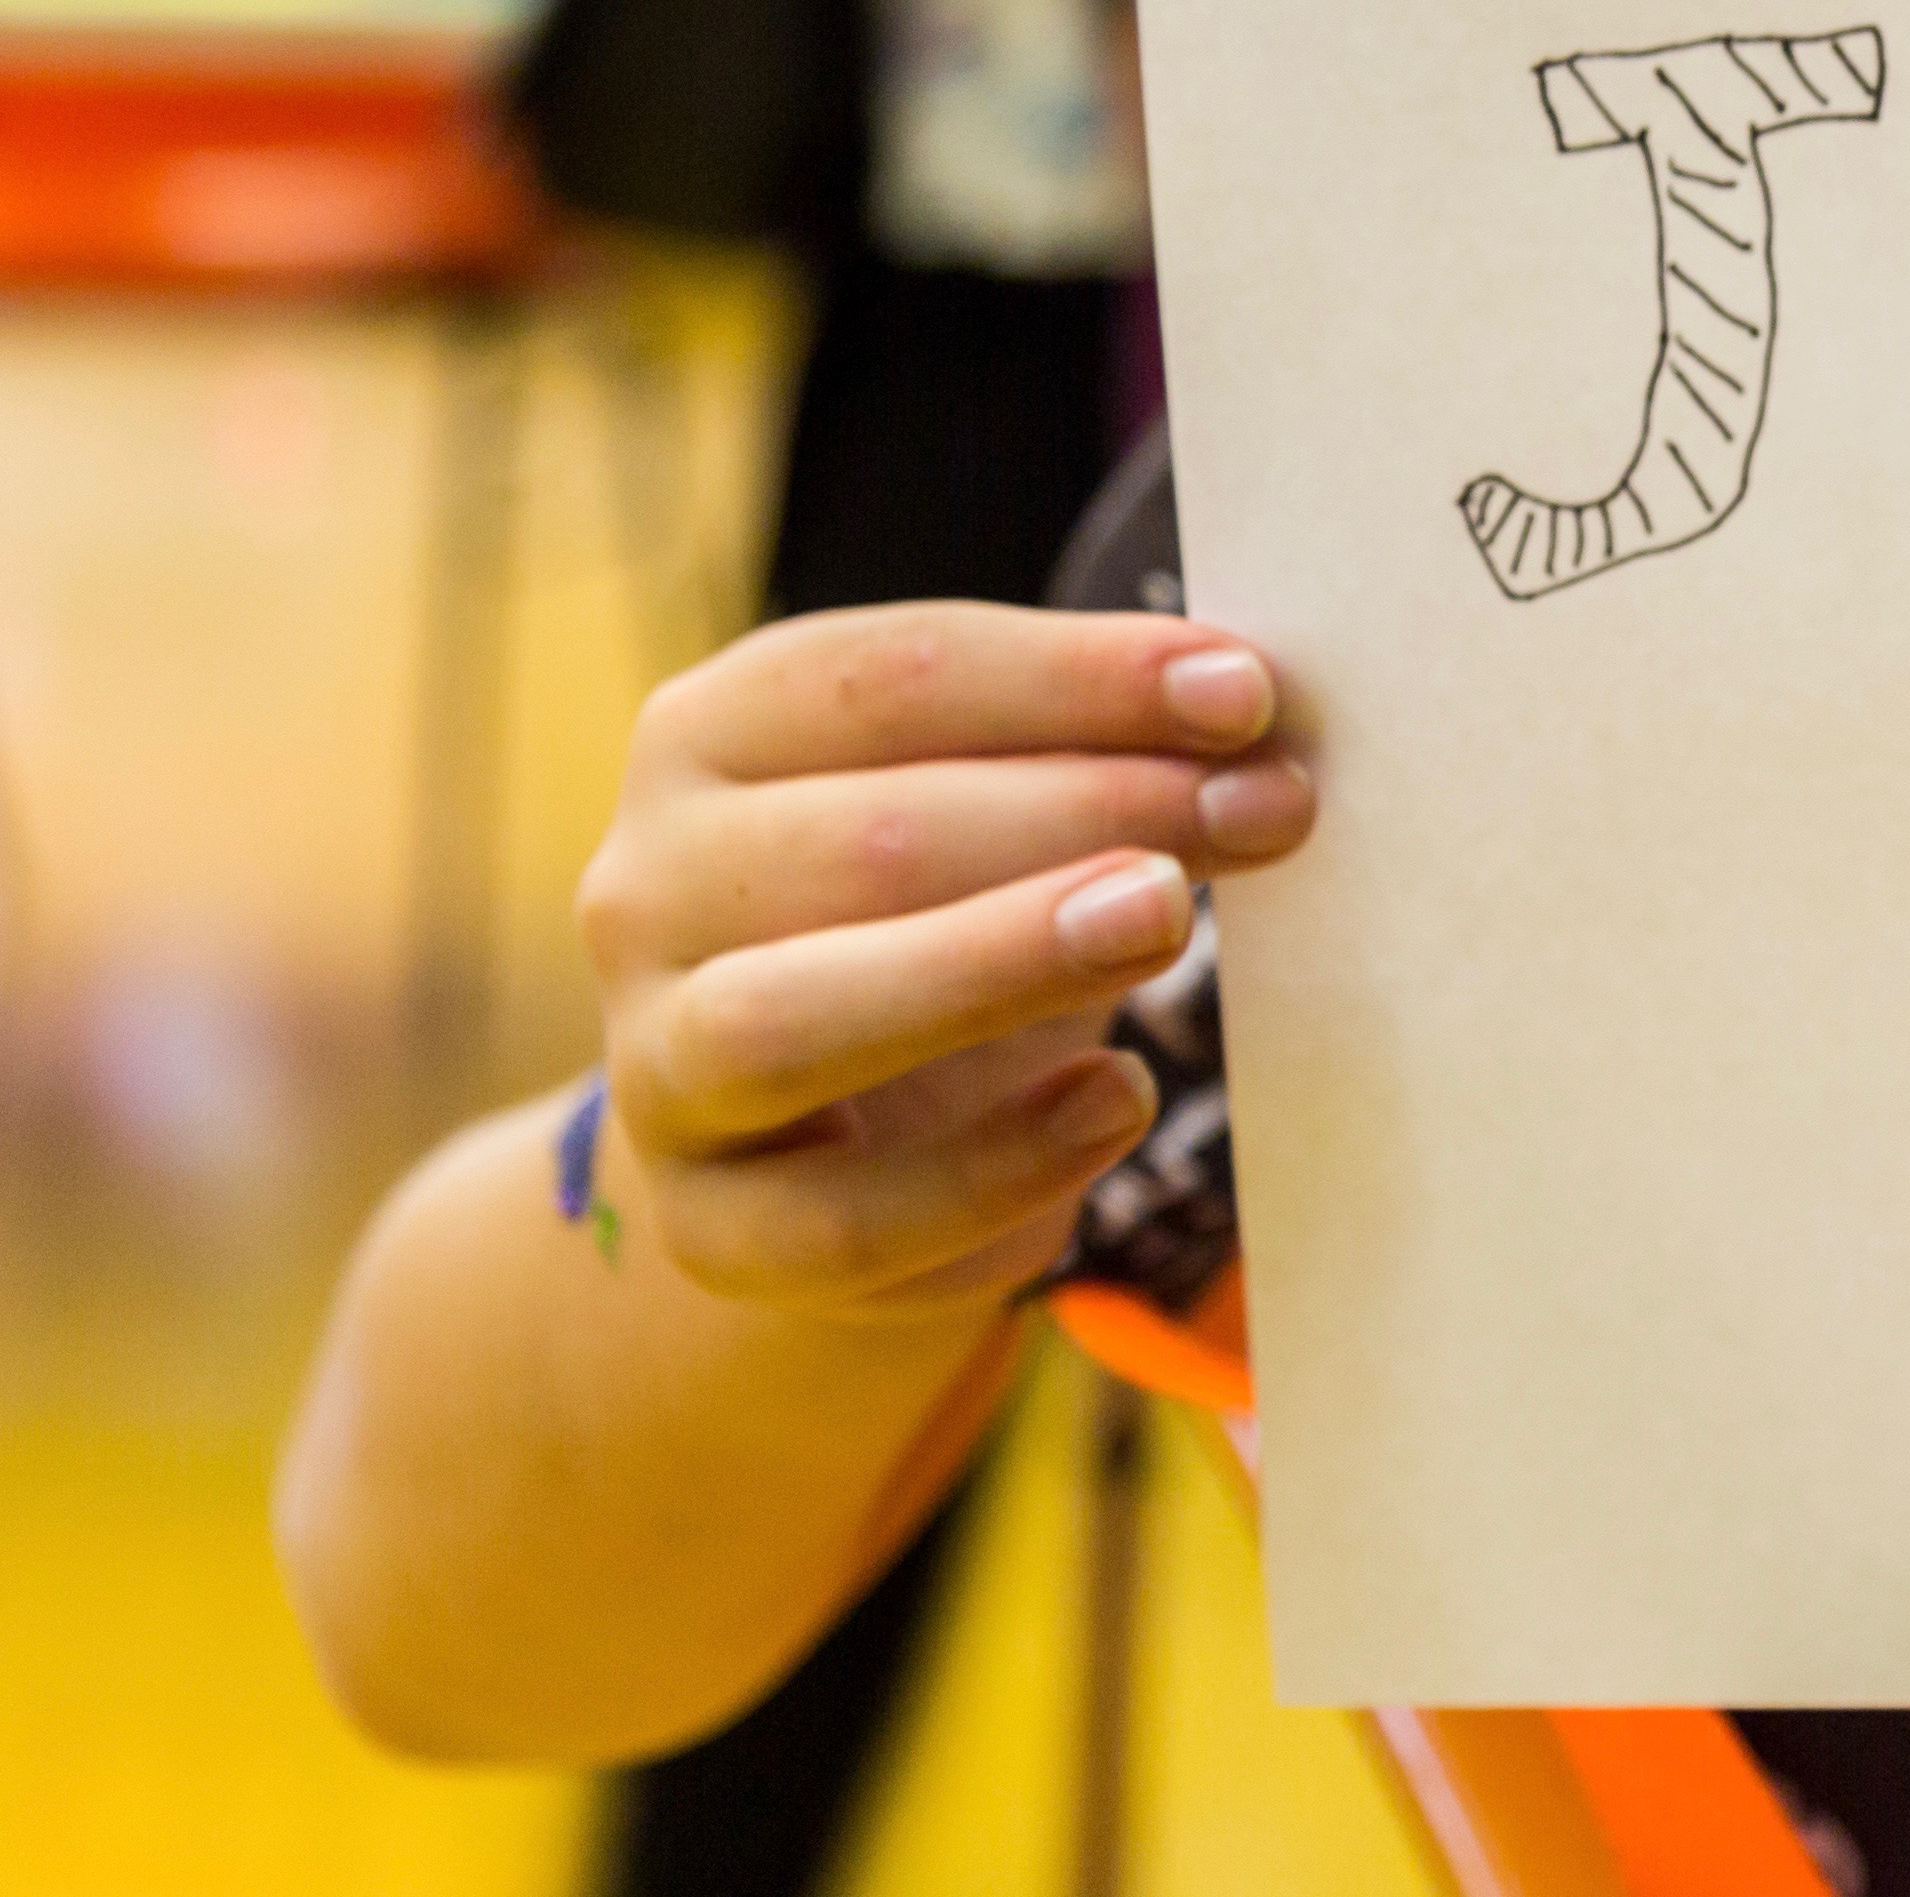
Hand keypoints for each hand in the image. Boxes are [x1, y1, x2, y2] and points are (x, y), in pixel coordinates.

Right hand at [578, 603, 1315, 1317]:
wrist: (828, 1131)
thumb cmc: (939, 910)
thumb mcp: (996, 805)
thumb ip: (1089, 747)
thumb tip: (1251, 707)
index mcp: (709, 737)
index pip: (887, 677)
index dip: (1075, 678)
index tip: (1247, 693)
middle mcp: (646, 891)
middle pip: (860, 840)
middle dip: (1085, 812)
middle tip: (1263, 807)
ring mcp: (657, 1068)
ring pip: (791, 1021)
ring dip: (995, 964)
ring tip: (1168, 920)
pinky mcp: (711, 1231)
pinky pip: (841, 1219)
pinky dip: (993, 1168)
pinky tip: (1117, 1100)